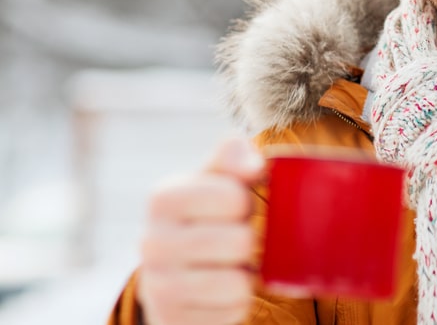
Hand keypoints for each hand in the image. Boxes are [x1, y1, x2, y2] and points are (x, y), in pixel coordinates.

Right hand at [137, 136, 264, 324]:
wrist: (172, 273)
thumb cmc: (206, 216)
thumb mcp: (216, 180)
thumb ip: (234, 159)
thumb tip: (253, 165)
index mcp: (163, 198)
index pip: (234, 198)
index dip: (246, 204)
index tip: (233, 208)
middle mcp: (151, 242)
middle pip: (240, 242)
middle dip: (248, 241)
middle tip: (233, 240)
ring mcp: (158, 286)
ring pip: (237, 284)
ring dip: (244, 274)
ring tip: (228, 265)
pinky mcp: (171, 320)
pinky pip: (233, 312)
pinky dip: (237, 302)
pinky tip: (219, 291)